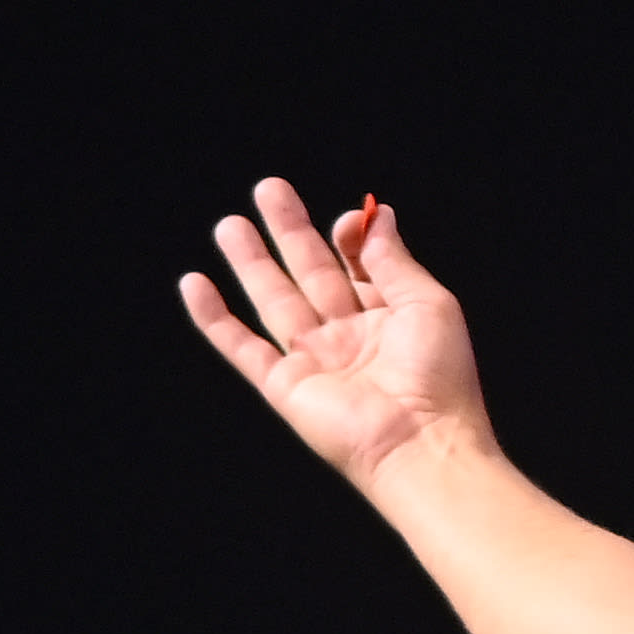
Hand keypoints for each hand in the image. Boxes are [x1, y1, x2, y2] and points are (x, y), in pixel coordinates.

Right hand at [180, 179, 490, 487]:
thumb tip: (377, 215)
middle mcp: (350, 338)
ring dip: (251, 262)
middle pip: (311, 273)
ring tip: (230, 225)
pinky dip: (215, 319)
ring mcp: (316, 361)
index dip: (349, 238)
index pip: (358, 266)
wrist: (420, 444)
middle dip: (289, 231)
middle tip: (269, 189)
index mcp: (390, 319)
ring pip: (274, 301)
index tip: (346, 221)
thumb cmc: (438, 380)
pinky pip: (242, 348)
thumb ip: (393, 259)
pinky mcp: (285, 386)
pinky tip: (195, 285)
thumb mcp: (427, 302)